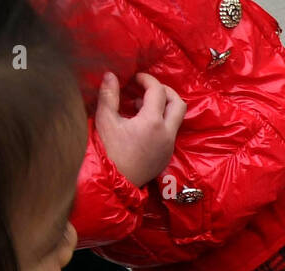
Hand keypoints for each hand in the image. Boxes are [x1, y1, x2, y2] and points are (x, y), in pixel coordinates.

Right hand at [95, 72, 185, 186]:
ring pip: (176, 119)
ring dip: (163, 107)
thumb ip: (109, 95)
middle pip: (179, 103)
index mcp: (153, 122)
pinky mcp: (167, 155)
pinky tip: (142, 124)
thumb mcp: (105, 120)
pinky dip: (161, 122)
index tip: (136, 78)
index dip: (147, 79)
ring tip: (140, 107)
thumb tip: (110, 75)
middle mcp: (167, 133)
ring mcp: (169, 146)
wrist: (116, 182)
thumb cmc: (109, 151)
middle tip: (147, 89)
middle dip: (165, 91)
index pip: (158, 91)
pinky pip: (171, 132)